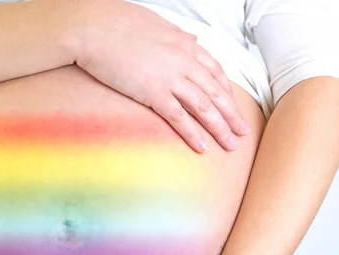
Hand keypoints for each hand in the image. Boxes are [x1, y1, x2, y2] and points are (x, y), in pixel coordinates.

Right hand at [67, 0, 248, 152]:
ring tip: (231, 145)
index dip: (227, 91)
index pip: (215, 70)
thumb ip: (176, 35)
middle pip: (215, 92)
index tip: (233, 105)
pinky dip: (193, 134)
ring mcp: (170, 78)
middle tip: (243, 131)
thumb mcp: (155, 24)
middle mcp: (183, 61)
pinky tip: (203, 147)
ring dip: (220, 127)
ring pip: (204, 107)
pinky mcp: (153, 92)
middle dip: (232, 114)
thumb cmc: (118, 23)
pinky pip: (179, 117)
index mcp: (184, 44)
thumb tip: (191, 39)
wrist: (95, 28)